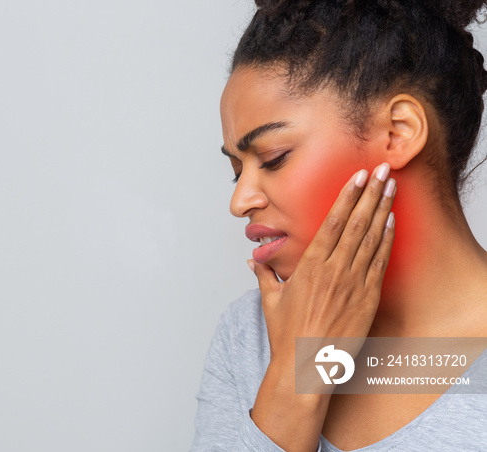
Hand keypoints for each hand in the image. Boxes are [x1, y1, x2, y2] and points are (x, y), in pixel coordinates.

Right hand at [250, 163, 395, 366]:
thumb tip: (253, 261)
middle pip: (355, 223)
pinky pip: (380, 263)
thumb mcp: (270, 301)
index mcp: (309, 267)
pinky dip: (386, 240)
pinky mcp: (367, 299)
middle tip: (379, 170)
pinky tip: (390, 222)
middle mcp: (333, 271)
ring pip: (371, 238)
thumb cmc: (288, 335)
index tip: (355, 177)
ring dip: (382, 209)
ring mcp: (353, 284)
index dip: (346, 197)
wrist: (307, 367)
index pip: (331, 222)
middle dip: (369, 193)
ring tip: (390, 187)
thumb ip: (264, 276)